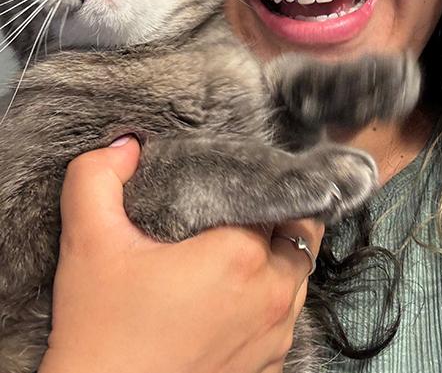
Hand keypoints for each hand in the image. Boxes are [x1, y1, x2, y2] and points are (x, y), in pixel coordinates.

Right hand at [39, 137, 323, 372]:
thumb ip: (97, 177)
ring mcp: (276, 336)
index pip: (277, 195)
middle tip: (242, 206)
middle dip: (278, 214)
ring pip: (299, 275)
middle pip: (300, 233)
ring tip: (242, 244)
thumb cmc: (101, 330)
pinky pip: (288, 315)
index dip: (263, 179)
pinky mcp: (269, 367)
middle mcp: (272, 295)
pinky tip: (236, 292)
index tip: (242, 175)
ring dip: (279, 255)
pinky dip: (273, 295)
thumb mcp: (87, 242)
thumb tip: (126, 147)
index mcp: (241, 254)